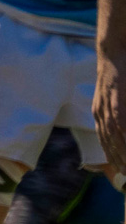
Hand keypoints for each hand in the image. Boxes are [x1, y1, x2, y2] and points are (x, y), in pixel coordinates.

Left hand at [96, 45, 125, 176]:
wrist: (115, 51)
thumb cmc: (122, 75)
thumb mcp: (116, 97)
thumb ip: (119, 113)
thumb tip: (122, 129)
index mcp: (100, 113)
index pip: (106, 141)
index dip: (114, 157)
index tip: (121, 172)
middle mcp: (101, 112)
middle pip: (111, 143)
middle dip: (120, 162)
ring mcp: (108, 106)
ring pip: (116, 136)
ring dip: (124, 154)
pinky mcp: (116, 99)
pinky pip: (121, 122)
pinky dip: (124, 136)